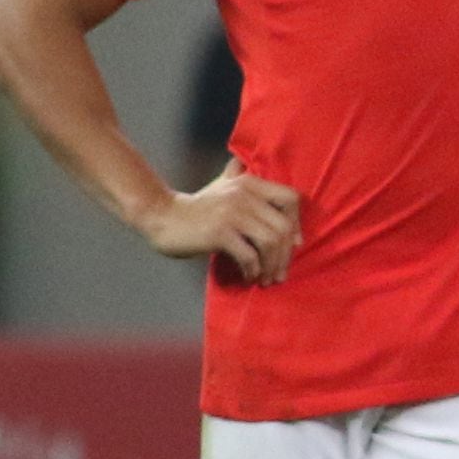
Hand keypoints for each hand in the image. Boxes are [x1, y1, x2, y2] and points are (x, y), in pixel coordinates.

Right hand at [136, 165, 300, 284]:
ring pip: (270, 242)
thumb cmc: (197, 207)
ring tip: (266, 279)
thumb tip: (258, 180)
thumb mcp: (223, 186)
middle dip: (286, 255)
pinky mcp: (219, 233)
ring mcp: (232, 214)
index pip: (291, 198)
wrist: (161, 216)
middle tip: (280, 273)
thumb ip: (244, 183)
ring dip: (272, 265)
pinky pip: (249, 255)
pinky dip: (253, 270)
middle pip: (284, 227)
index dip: (297, 223)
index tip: (293, 244)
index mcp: (250, 183)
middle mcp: (244, 195)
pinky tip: (249, 277)